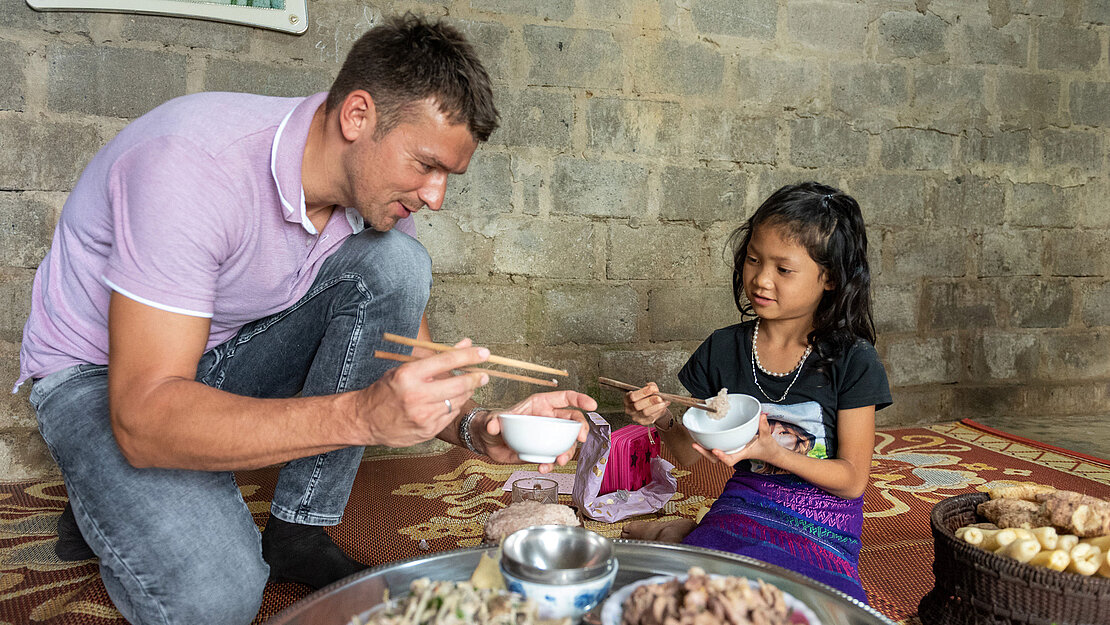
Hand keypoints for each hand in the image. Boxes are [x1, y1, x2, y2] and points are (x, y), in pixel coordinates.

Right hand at [354, 339, 489, 446]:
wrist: (365, 420)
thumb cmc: (386, 390)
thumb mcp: (406, 368)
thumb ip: (437, 358)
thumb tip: (465, 344)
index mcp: (408, 375)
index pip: (447, 361)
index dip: (470, 356)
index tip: (485, 353)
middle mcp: (416, 396)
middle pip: (458, 384)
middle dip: (475, 377)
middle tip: (484, 374)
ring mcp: (423, 416)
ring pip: (457, 401)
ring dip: (466, 392)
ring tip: (466, 386)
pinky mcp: (427, 431)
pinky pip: (450, 415)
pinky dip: (454, 406)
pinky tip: (450, 401)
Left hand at [481, 390, 597, 471]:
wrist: (488, 443)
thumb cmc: (494, 423)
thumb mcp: (492, 420)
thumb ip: (493, 421)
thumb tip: (493, 425)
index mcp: (541, 404)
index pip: (566, 398)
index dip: (580, 399)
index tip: (592, 405)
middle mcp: (548, 419)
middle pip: (574, 422)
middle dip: (582, 430)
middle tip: (581, 439)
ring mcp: (548, 436)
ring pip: (567, 442)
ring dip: (568, 451)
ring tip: (559, 460)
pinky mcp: (543, 451)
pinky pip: (554, 457)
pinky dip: (551, 463)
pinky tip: (544, 467)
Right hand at [623, 382, 670, 425]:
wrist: (653, 407)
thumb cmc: (648, 397)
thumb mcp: (649, 389)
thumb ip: (651, 386)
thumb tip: (653, 387)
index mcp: (628, 398)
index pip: (633, 396)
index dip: (644, 392)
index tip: (654, 389)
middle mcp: (629, 408)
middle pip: (637, 406)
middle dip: (650, 401)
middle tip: (659, 398)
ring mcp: (635, 416)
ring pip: (645, 413)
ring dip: (656, 407)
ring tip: (663, 403)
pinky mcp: (642, 422)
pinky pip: (650, 418)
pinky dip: (658, 412)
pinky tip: (662, 407)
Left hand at [691, 412, 779, 466]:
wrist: (770, 453)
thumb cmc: (768, 448)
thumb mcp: (767, 437)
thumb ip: (763, 426)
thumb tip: (762, 416)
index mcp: (742, 454)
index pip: (729, 460)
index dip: (721, 456)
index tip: (714, 450)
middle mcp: (734, 453)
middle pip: (716, 458)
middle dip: (705, 453)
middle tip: (695, 445)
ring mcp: (731, 451)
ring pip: (714, 455)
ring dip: (704, 450)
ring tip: (694, 442)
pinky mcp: (730, 447)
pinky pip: (718, 447)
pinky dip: (709, 444)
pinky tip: (702, 438)